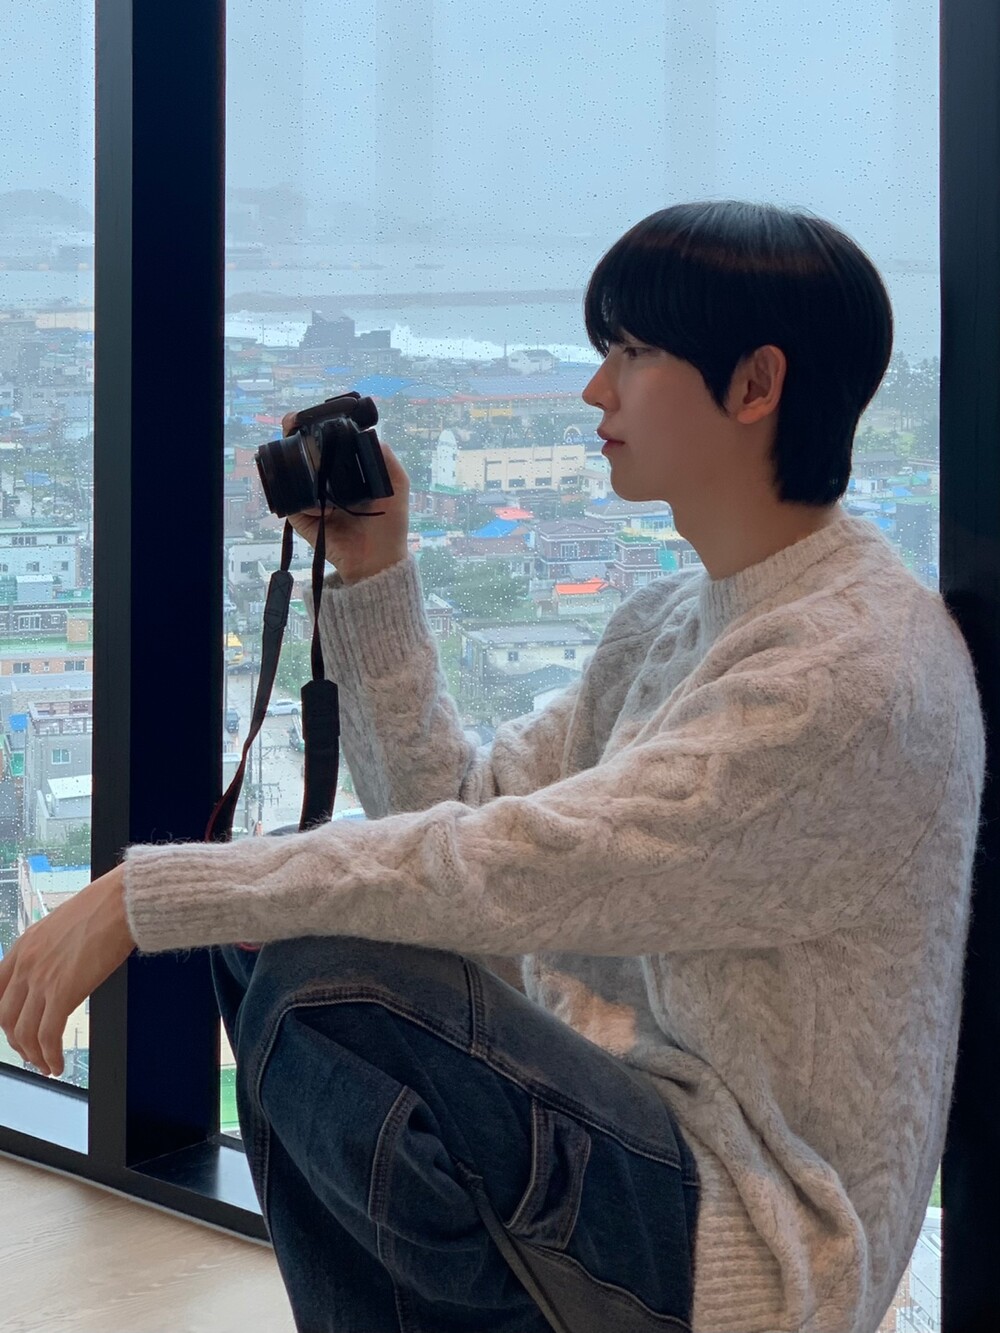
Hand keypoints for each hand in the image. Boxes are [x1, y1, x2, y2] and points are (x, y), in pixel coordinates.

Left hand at [0, 864, 135, 1077]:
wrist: (121, 902)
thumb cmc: (103, 908)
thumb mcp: (61, 926)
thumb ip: (50, 950)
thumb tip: (58, 969)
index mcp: (23, 946)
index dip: (4, 1017)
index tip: (15, 1028)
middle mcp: (26, 964)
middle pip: (5, 1017)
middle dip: (18, 1041)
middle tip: (31, 1052)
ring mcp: (41, 979)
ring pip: (23, 1032)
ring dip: (33, 1055)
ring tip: (46, 1064)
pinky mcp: (62, 992)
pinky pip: (47, 1036)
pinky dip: (50, 1056)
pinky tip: (58, 1063)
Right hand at [281, 411, 411, 584]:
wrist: (375, 560)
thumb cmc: (389, 523)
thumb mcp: (397, 484)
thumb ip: (386, 456)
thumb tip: (368, 431)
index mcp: (345, 469)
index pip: (326, 442)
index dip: (317, 426)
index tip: (313, 415)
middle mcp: (324, 480)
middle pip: (302, 451)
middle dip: (295, 434)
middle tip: (292, 423)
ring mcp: (309, 497)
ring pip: (290, 472)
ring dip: (289, 460)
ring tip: (297, 455)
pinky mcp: (299, 517)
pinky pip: (291, 501)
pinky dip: (302, 501)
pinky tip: (321, 509)